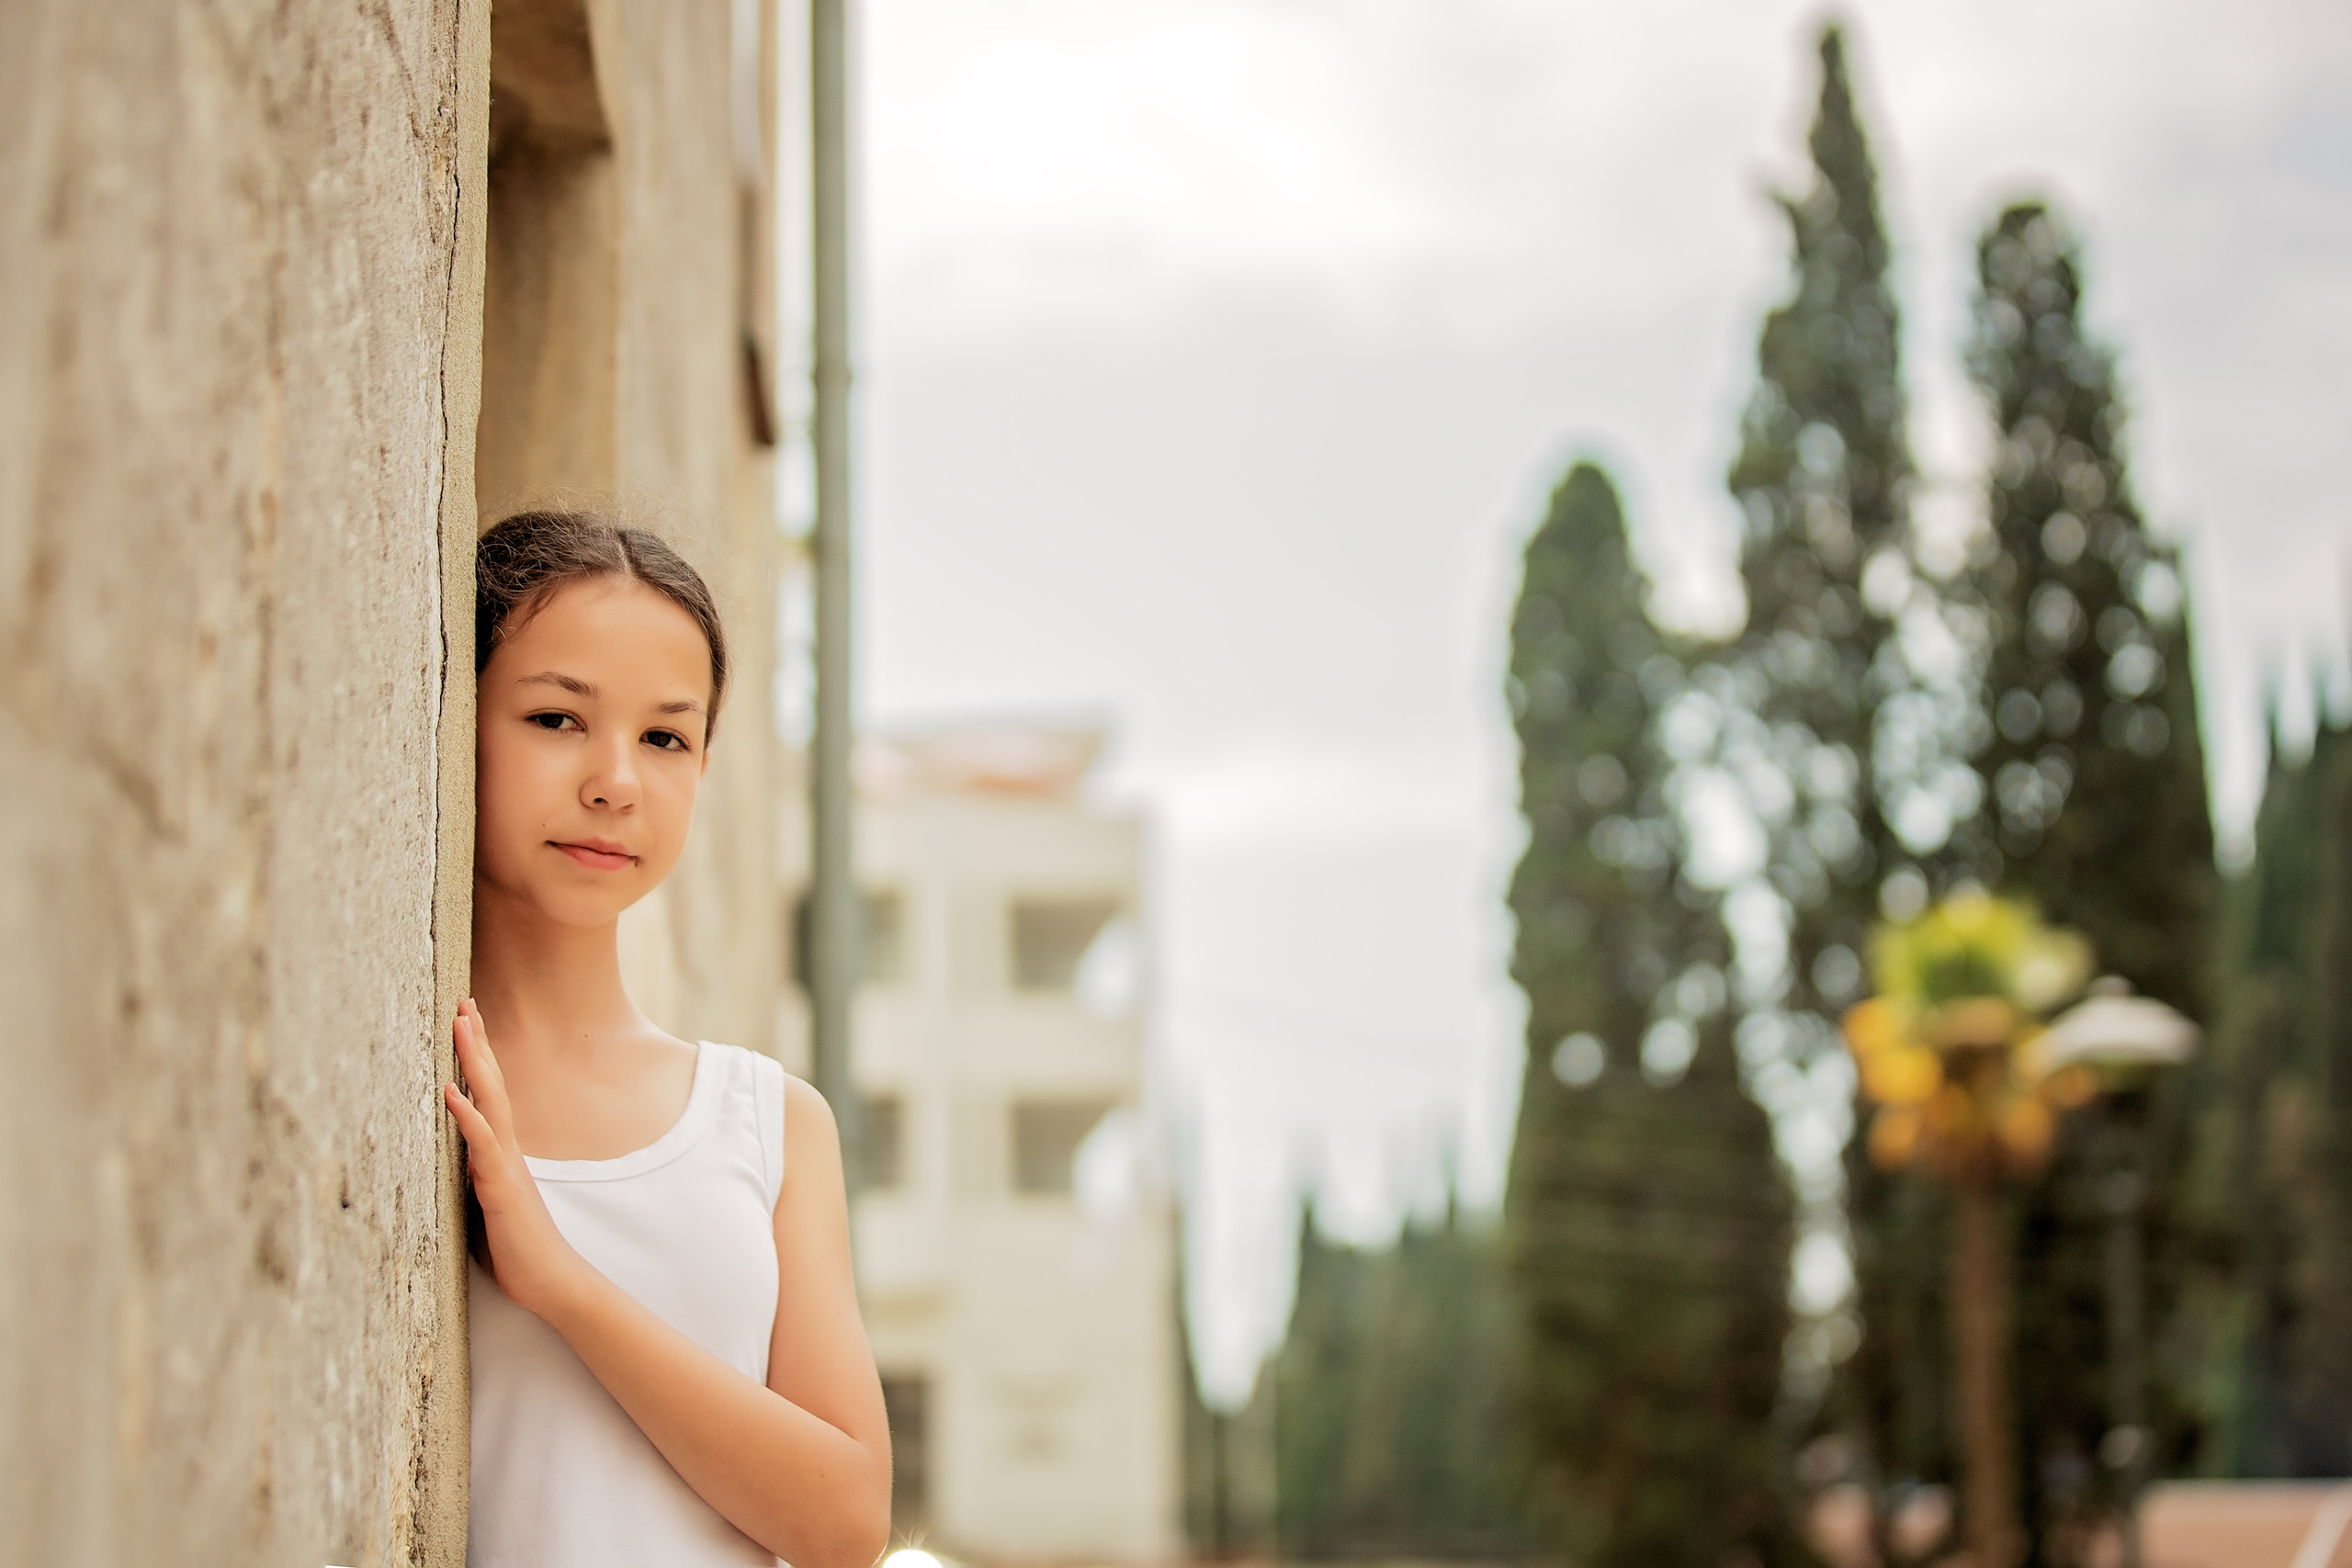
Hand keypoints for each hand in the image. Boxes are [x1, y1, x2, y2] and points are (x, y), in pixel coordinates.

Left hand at [445, 1000, 584, 1318]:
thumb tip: (454, 1166)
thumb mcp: (488, 1207)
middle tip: (464, 1002)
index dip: (479, 1057)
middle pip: (492, 1084)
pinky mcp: (501, 1187)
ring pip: (490, 1101)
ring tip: (461, 1024)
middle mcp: (507, 1151)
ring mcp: (506, 1166)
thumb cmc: (519, 1250)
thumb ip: (474, 1180)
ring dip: (475, 1061)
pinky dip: (466, 1115)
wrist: (553, 1281)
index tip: (467, 1020)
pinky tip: (450, 1091)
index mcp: (502, 1154)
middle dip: (477, 1042)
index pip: (490, 1095)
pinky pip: (481, 1145)